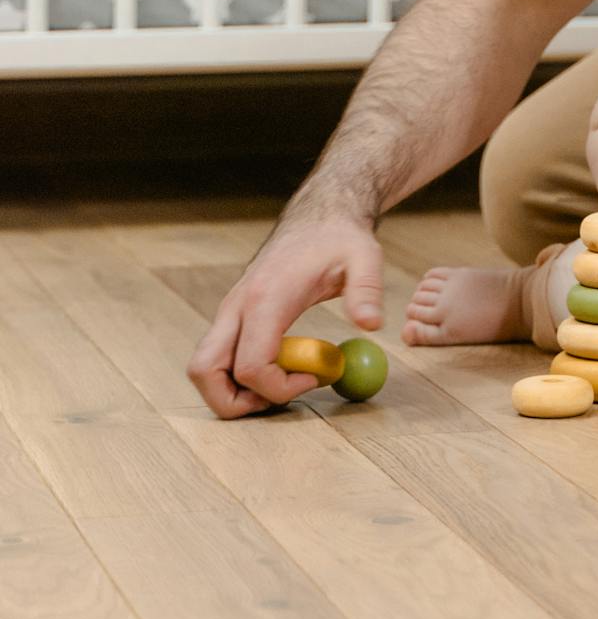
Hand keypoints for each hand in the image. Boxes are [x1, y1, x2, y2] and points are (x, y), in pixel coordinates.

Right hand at [186, 211, 386, 418]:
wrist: (317, 217)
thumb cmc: (339, 238)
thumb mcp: (364, 258)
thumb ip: (367, 290)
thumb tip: (371, 325)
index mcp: (265, 298)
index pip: (251, 366)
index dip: (280, 388)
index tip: (316, 377)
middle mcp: (236, 306)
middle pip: (204, 371)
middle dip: (234, 402)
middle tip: (280, 398)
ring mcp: (230, 311)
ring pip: (204, 368)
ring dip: (233, 391)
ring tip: (282, 384)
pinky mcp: (233, 315)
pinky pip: (219, 357)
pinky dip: (237, 376)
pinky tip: (280, 366)